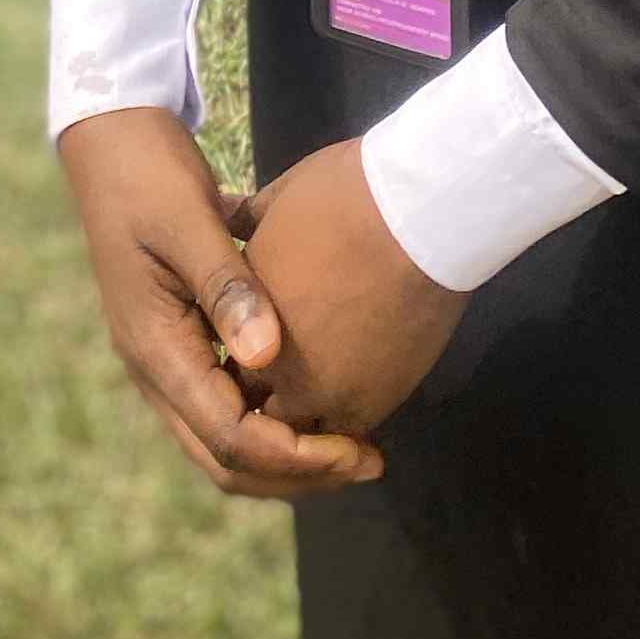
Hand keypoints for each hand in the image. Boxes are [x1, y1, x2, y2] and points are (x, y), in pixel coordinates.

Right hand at [57, 108, 385, 503]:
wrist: (112, 142)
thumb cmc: (149, 175)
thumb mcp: (189, 221)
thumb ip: (227, 286)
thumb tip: (268, 359)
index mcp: (155, 349)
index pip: (228, 437)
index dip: (294, 454)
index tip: (356, 449)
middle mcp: (156, 369)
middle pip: (224, 460)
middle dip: (297, 473)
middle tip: (368, 461)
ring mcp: (166, 357)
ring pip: (225, 438)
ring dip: (287, 450)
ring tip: (354, 443)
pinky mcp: (184, 338)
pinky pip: (229, 401)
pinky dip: (274, 412)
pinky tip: (320, 395)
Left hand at [245, 140, 468, 440]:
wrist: (414, 217)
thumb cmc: (341, 198)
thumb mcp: (276, 200)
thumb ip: (248, 224)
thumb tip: (233, 216)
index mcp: (238, 322)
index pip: (224, 365)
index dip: (242, 357)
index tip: (264, 345)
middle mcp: (270, 368)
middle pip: (258, 406)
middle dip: (272, 396)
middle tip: (298, 378)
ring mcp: (318, 394)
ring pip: (298, 436)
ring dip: (310, 422)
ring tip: (333, 398)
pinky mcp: (368, 405)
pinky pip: (345, 440)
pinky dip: (346, 433)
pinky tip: (360, 401)